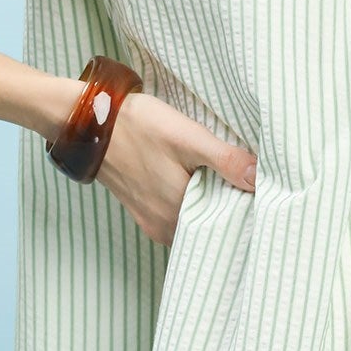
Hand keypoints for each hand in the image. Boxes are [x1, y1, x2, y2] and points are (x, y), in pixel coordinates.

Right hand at [91, 89, 257, 244]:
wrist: (88, 123)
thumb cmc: (137, 127)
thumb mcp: (187, 137)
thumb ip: (225, 160)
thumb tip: (260, 179)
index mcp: (179, 213)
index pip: (228, 222)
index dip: (247, 205)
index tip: (262, 189)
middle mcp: (166, 228)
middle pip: (211, 224)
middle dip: (230, 205)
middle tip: (247, 180)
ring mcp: (153, 222)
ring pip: (193, 220)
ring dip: (209, 203)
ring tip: (224, 179)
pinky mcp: (143, 212)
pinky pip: (176, 216)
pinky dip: (190, 202)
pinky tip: (196, 181)